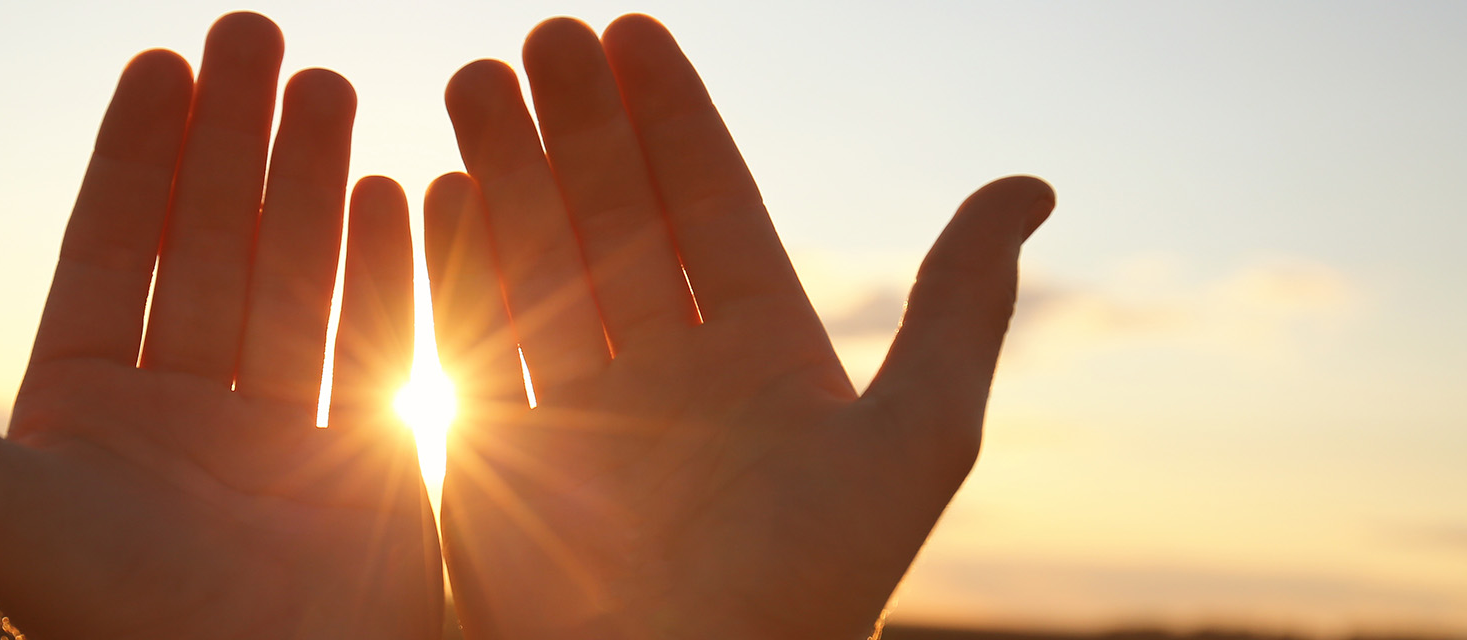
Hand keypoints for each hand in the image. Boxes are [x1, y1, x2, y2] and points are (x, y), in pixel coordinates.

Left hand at [0, 13, 439, 639]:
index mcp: (87, 410)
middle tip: (256, 34)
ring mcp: (276, 436)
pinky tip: (390, 189)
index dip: (135, 153)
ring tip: (328, 85)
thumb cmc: (96, 615)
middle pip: (209, 242)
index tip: (161, 63)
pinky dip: (383, 269)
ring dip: (311, 179)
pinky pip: (374, 344)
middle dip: (233, 137)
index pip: (110, 249)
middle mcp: (182, 413)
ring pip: (293, 277)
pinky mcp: (363, 467)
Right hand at [425, 15, 1053, 639]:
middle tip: (543, 35)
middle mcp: (669, 375)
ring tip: (474, 80)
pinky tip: (437, 191)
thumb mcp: (915, 439)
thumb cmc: (809, 588)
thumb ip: (962, 309)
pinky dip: (456, 270)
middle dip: (577, 126)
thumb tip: (1032, 186)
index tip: (631, 31)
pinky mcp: (504, 466)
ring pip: (538, 267)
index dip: (672, 118)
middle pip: (616, 219)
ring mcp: (582, 416)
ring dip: (505, 173)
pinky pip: (473, 346)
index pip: (711, 207)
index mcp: (761, 358)